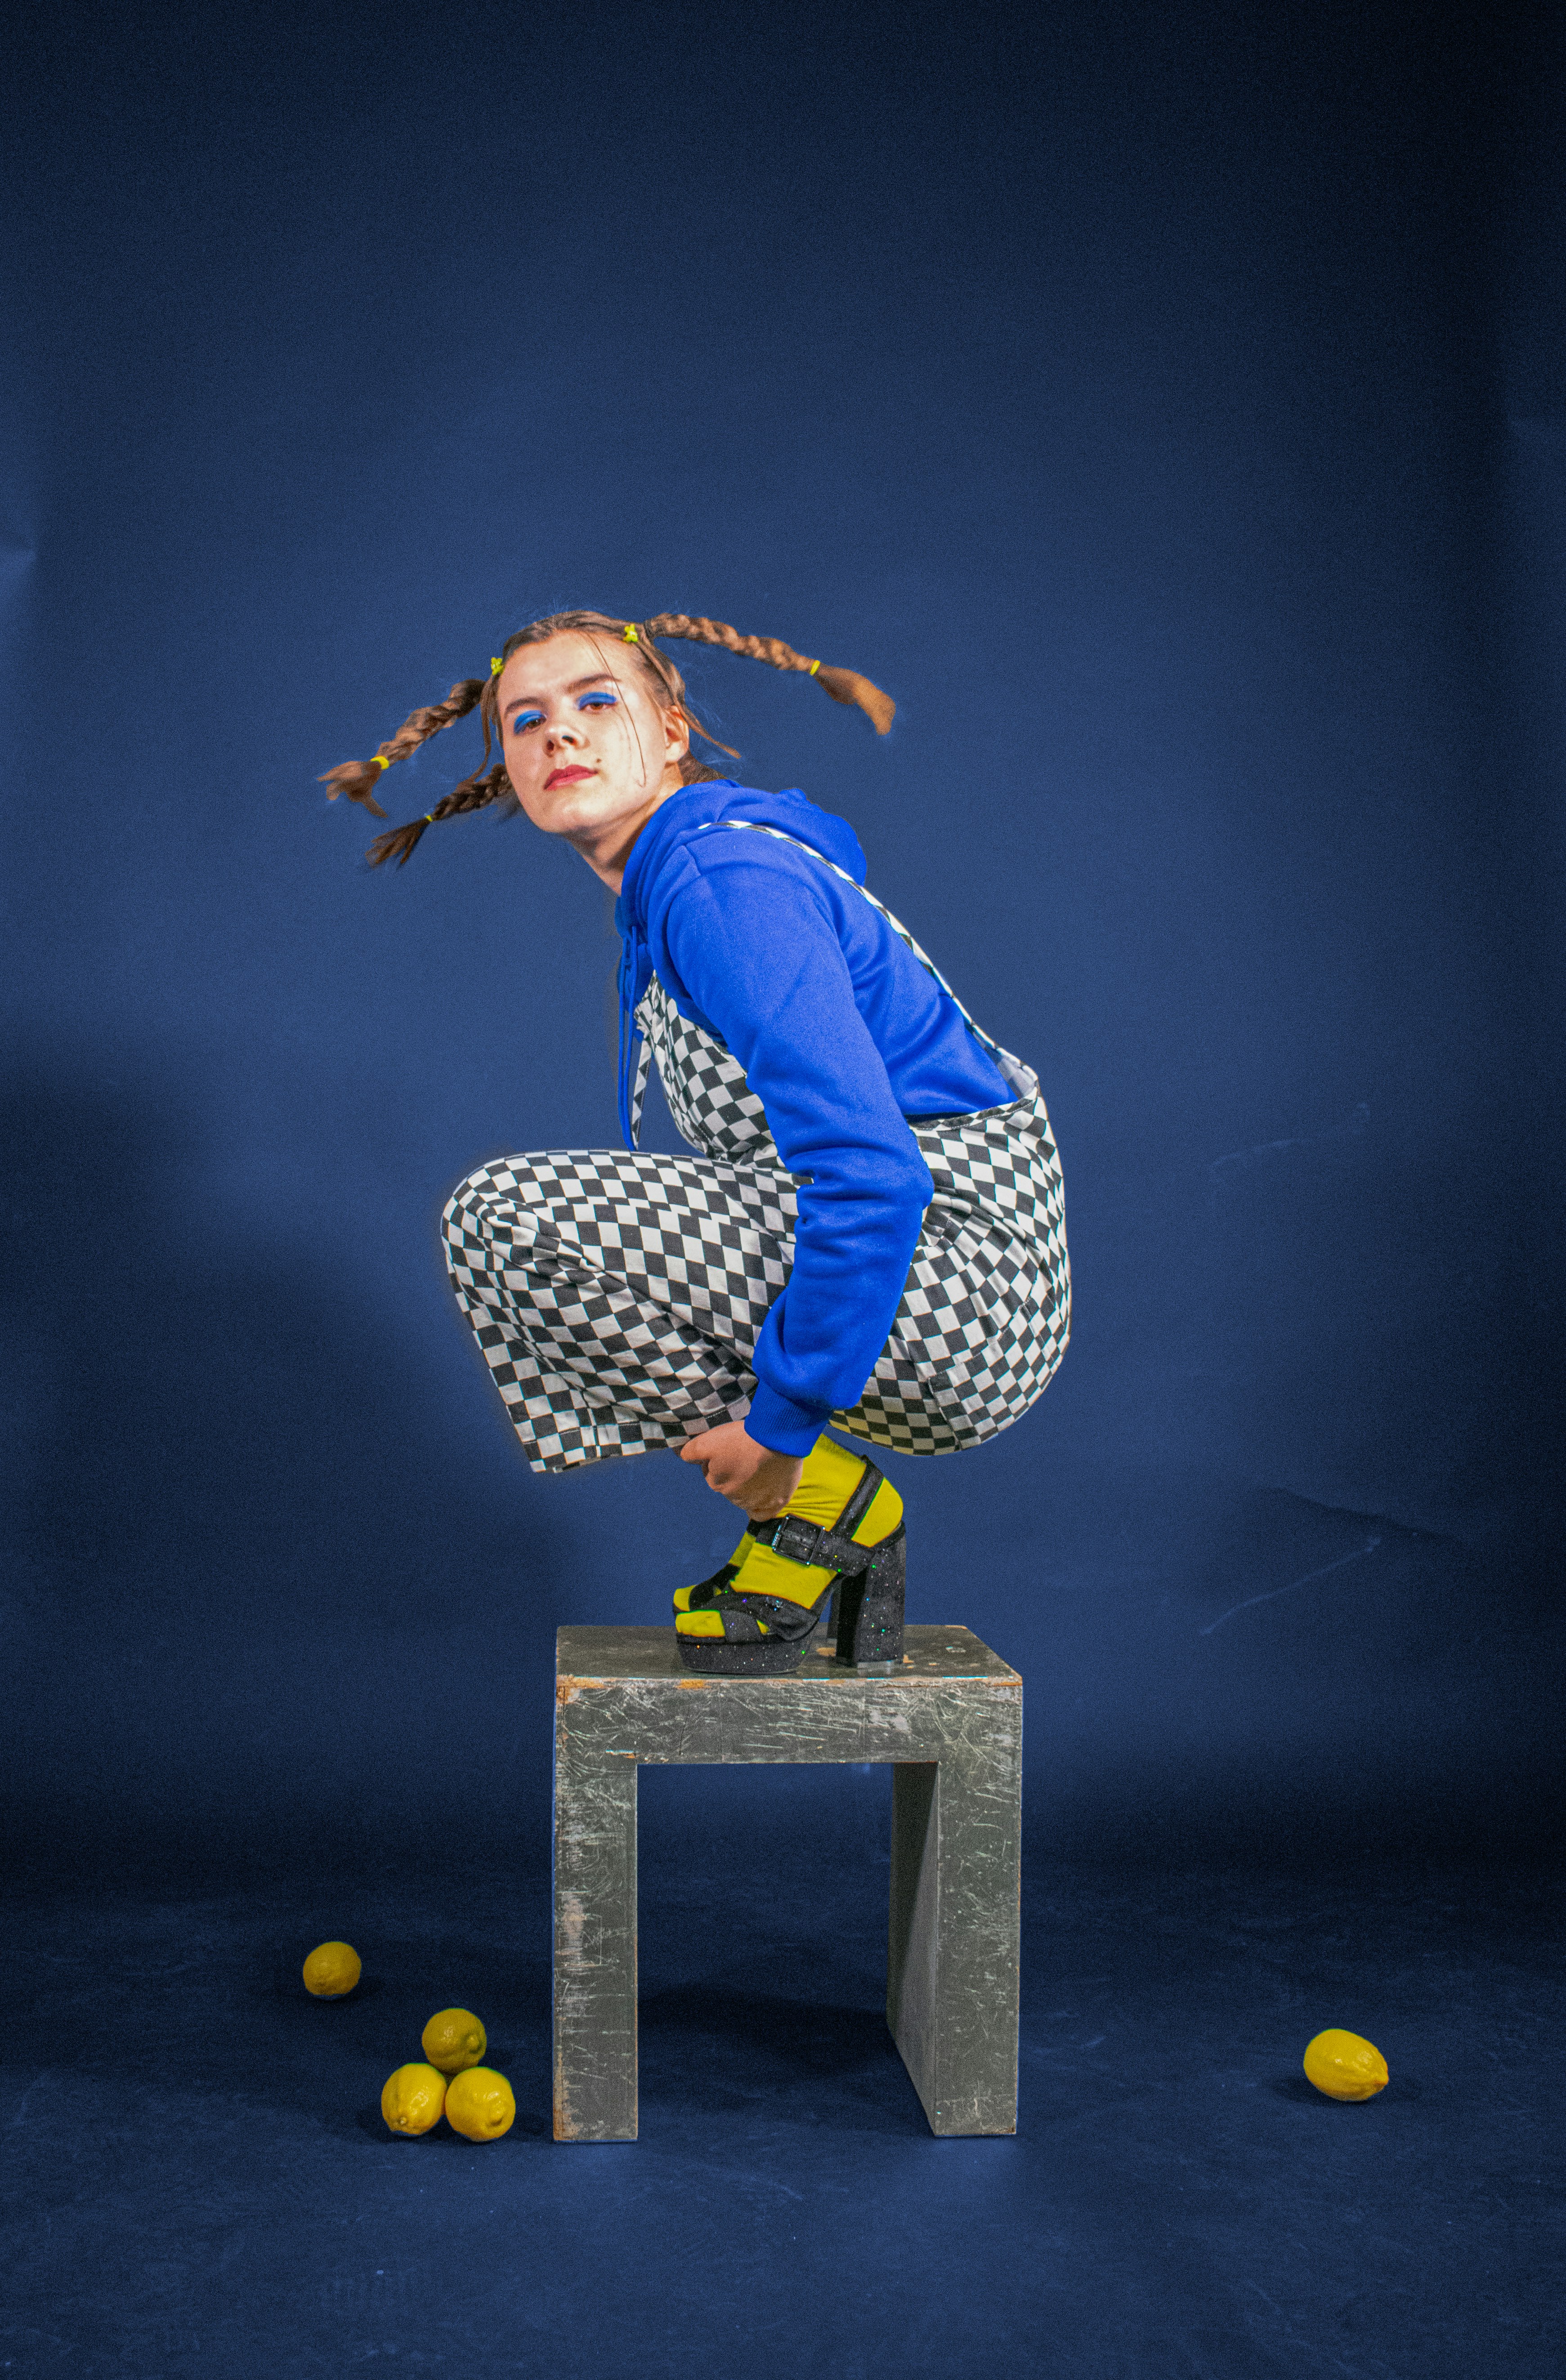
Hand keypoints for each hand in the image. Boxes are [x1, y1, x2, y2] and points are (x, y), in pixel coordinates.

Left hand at [679, 1422, 803, 1519]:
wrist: (776, 1439)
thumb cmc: (742, 1439)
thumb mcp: (709, 1440)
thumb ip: (692, 1452)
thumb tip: (682, 1458)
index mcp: (717, 1483)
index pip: (712, 1474)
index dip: (718, 1460)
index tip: (729, 1449)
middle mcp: (733, 1497)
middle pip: (729, 1486)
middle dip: (733, 1473)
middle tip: (745, 1455)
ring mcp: (755, 1502)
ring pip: (746, 1497)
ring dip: (748, 1486)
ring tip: (759, 1466)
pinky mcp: (775, 1503)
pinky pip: (762, 1514)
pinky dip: (760, 1508)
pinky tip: (762, 1498)